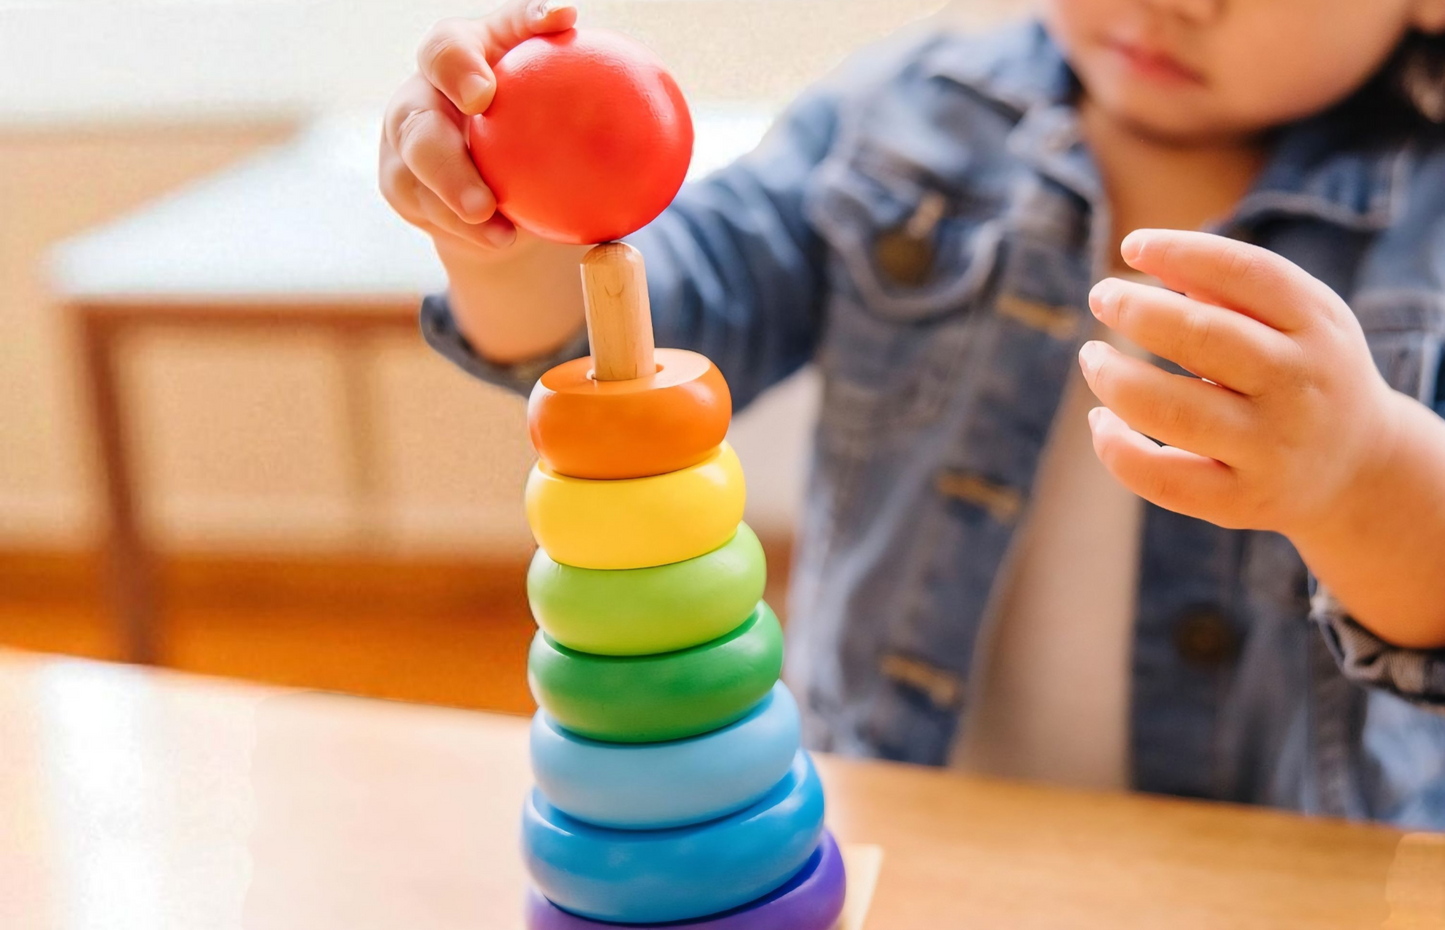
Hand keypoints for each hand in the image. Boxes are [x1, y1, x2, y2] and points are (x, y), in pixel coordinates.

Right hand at [379, 0, 576, 251]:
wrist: (500, 207)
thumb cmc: (542, 159)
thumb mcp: (570, 138)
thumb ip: (600, 121)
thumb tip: (665, 130)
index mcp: (483, 51)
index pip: (504, 22)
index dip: (524, 16)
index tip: (560, 20)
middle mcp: (435, 79)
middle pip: (437, 60)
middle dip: (456, 75)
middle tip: (484, 100)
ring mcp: (408, 127)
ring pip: (417, 145)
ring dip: (452, 178)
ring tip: (486, 210)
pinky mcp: (397, 177)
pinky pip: (420, 200)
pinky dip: (458, 222)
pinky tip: (495, 238)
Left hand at [1080, 229, 1404, 537]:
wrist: (1361, 468)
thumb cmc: (1304, 372)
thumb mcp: (1298, 319)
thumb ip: (1234, 288)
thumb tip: (1154, 259)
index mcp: (1317, 327)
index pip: (1247, 274)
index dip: (1183, 251)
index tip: (1133, 246)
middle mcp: (1298, 387)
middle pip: (1203, 338)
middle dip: (1137, 311)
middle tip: (1101, 296)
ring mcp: (1271, 449)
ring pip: (1173, 411)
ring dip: (1114, 378)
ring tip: (1092, 356)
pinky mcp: (1240, 501)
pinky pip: (1162, 479)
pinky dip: (1116, 449)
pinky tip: (1102, 421)